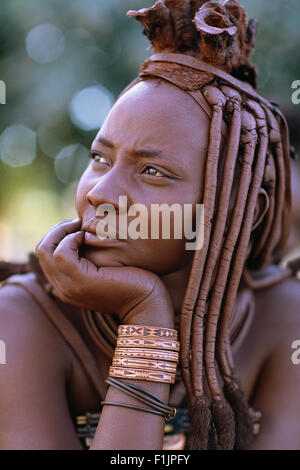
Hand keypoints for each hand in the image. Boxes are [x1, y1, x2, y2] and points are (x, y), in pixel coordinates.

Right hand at [35, 218, 173, 326]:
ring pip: (46, 249)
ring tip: (83, 227)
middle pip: (42, 249)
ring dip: (63, 231)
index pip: (46, 253)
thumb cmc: (133, 281)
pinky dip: (72, 239)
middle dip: (58, 229)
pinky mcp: (80, 281)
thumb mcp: (105, 267)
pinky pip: (62, 253)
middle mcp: (62, 288)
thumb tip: (84, 232)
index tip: (78, 226)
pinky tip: (88, 237)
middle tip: (78, 221)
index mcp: (66, 285)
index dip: (58, 234)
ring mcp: (69, 286)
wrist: (146, 302)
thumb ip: (90, 257)